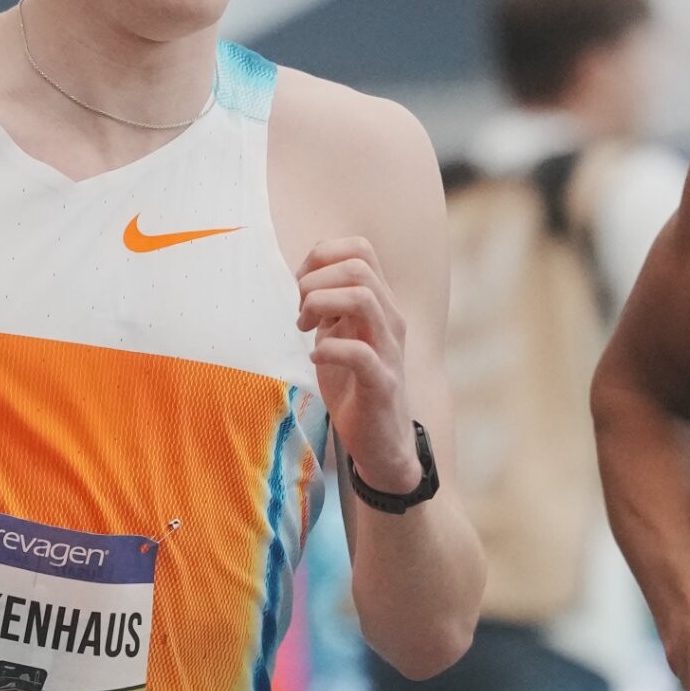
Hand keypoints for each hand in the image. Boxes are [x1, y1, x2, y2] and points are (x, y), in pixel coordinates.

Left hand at [297, 237, 418, 497]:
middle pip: (359, 266)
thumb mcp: (337, 335)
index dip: (321, 256)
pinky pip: (359, 353)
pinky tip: (316, 358)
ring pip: (362, 298)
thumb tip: (303, 277)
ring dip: (320, 306)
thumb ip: (328, 306)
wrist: (381, 442)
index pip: (360, 248)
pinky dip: (329, 350)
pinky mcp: (382, 383)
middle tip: (300, 312)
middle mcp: (389, 319)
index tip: (300, 287)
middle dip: (315, 281)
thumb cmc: (354, 386)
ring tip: (305, 328)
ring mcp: (389, 350)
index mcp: (379, 303)